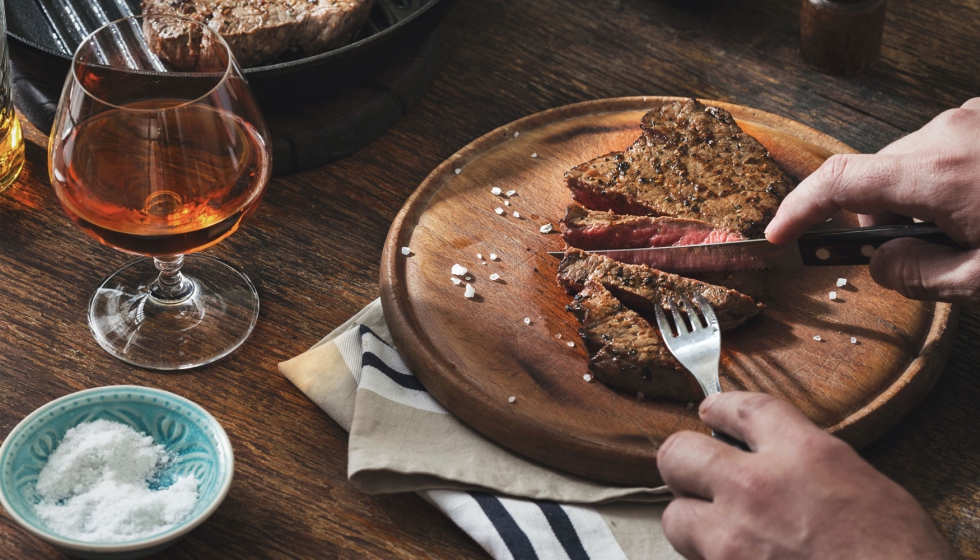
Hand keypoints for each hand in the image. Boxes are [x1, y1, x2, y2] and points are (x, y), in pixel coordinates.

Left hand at [658, 392, 954, 559]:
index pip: (743, 409)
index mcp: (804, 454)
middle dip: (684, 462)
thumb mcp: (866, 488)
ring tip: (715, 530)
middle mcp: (758, 487)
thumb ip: (812, 467)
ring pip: (674, 515)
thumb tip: (783, 465)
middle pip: (681, 452)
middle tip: (695, 473)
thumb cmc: (902, 557)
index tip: (710, 409)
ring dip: (691, 521)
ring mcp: (734, 537)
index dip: (720, 407)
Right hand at [765, 97, 979, 303]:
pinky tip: (979, 201)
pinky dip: (946, 178)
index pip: (839, 182)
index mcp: (939, 174)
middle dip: (881, 216)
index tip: (780, 234)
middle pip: (876, 175)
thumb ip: (922, 275)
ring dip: (918, 197)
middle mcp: (947, 133)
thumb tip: (880, 264)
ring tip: (969, 228)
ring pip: (910, 162)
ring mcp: (971, 117)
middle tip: (923, 253)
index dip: (799, 209)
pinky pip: (942, 147)